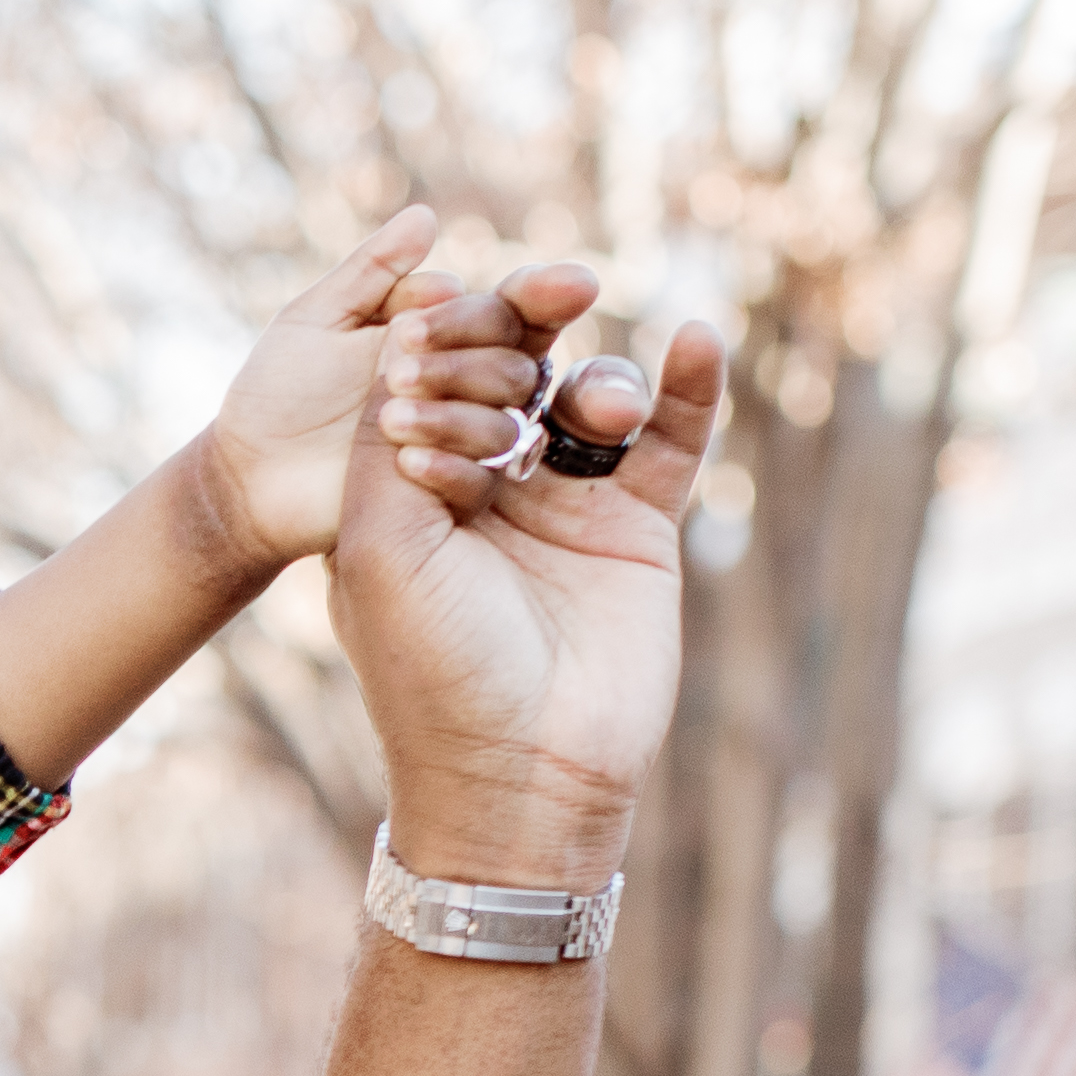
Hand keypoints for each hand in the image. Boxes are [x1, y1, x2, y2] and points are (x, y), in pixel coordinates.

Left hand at [199, 213, 599, 570]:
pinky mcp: (448, 499)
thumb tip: (426, 217)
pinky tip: (402, 457)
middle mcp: (467, 387)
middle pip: (517, 361)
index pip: (510, 310)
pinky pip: (480, 481)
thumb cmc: (278, 391)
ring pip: (506, 419)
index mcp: (446, 335)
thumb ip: (372, 271)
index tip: (567, 283)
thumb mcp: (315, 319)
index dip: (544, 293)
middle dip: (466, 352)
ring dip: (453, 409)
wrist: (248, 476)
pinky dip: (448, 465)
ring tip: (388, 412)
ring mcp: (460, 445)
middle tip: (399, 357)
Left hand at [336, 300, 726, 887]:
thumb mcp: (378, 549)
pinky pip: (669, 438)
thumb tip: (406, 340)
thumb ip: (387, 441)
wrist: (524, 777)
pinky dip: (686, 386)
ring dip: (597, 378)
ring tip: (601, 410)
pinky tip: (697, 342)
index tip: (440, 325)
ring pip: (587, 396)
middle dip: (522, 330)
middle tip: (545, 299)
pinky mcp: (637, 527)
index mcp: (405, 489)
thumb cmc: (432, 671)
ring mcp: (564, 504)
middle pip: (512, 372)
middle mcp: (485, 487)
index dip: (442, 339)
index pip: (426, 378)